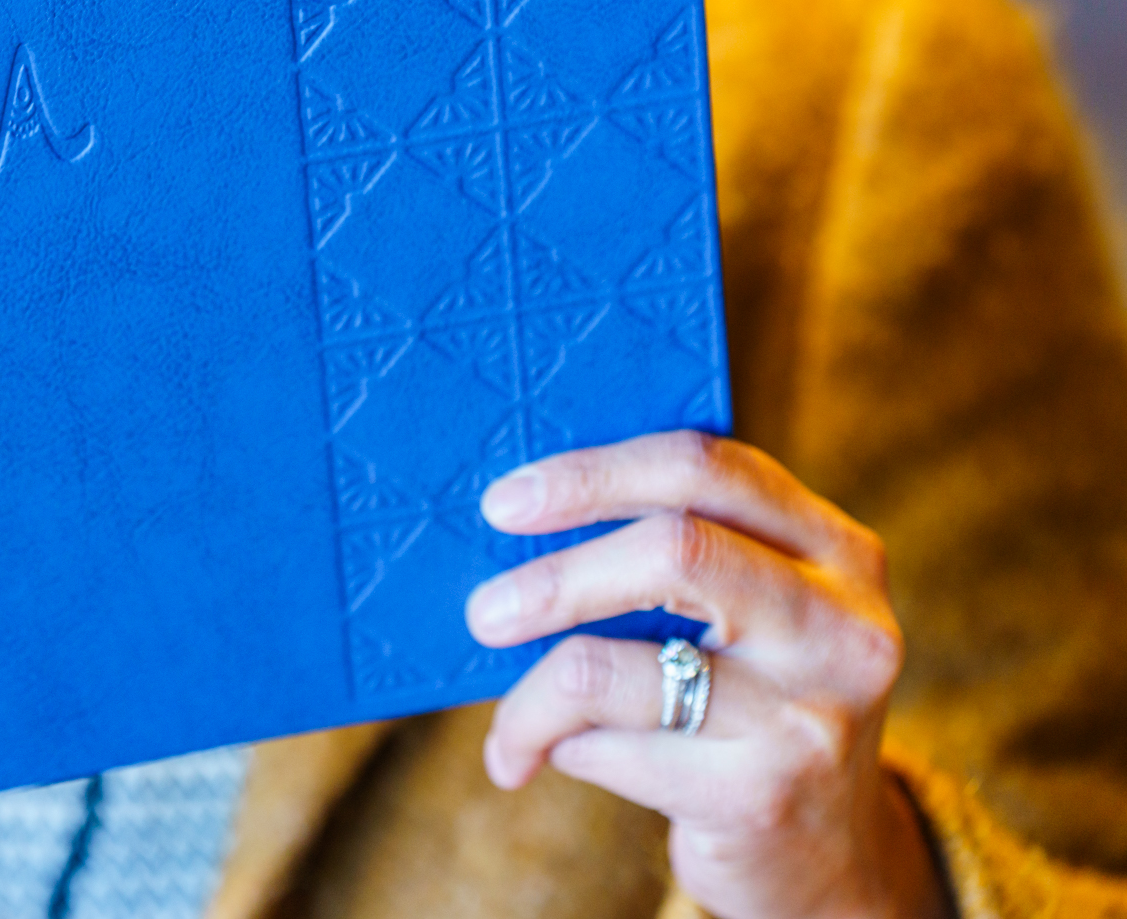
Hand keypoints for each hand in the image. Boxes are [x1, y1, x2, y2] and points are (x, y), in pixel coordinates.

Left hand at [469, 432, 948, 918]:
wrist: (826, 856)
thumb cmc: (747, 704)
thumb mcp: (750, 615)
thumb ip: (674, 556)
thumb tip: (515, 522)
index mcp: (835, 550)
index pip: (706, 468)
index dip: (593, 474)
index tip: (504, 501)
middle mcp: (841, 623)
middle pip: (673, 550)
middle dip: (555, 577)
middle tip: (483, 612)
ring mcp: (810, 712)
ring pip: (615, 669)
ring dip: (532, 696)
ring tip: (507, 725)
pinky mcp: (763, 794)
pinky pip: (612, 750)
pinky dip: (558, 750)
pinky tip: (543, 762)